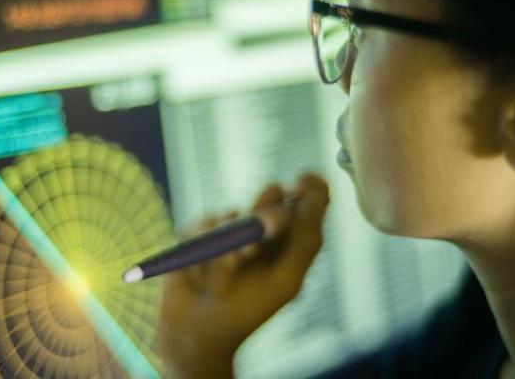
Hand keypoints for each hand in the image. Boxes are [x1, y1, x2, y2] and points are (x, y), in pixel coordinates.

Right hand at [156, 174, 329, 377]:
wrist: (200, 333)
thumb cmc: (249, 310)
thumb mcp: (287, 280)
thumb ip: (305, 240)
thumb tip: (315, 196)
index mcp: (289, 242)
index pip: (308, 200)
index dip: (310, 186)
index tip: (302, 181)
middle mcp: (261, 230)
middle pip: (273, 195)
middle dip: (271, 214)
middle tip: (267, 232)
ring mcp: (229, 230)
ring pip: (236, 212)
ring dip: (234, 239)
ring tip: (232, 267)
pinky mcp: (199, 234)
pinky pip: (205, 222)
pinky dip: (206, 242)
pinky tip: (204, 267)